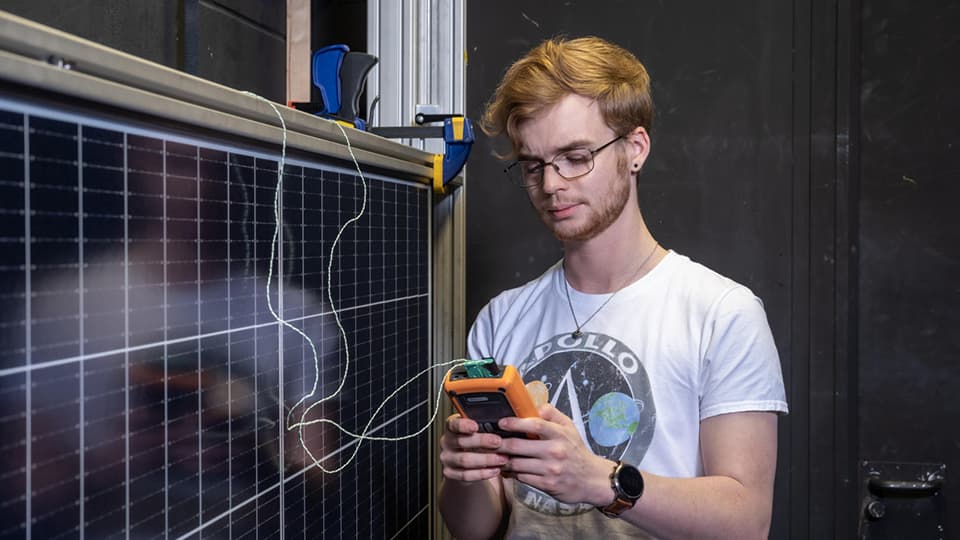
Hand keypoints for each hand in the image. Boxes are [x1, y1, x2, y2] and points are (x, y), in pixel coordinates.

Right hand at [440, 414, 508, 482]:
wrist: (468, 463)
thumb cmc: (476, 443)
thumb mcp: (479, 432)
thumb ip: (485, 428)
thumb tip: (503, 425)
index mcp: (452, 428)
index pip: (453, 424)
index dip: (464, 425)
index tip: (476, 426)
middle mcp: (446, 443)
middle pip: (461, 442)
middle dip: (482, 442)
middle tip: (498, 442)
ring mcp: (447, 459)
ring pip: (465, 460)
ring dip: (486, 459)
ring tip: (502, 458)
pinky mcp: (450, 473)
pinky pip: (466, 475)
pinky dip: (483, 473)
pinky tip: (495, 470)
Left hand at [497, 404, 613, 506]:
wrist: (592, 480)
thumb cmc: (577, 452)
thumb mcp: (570, 428)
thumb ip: (552, 414)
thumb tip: (535, 403)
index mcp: (560, 434)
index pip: (535, 424)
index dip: (515, 423)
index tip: (501, 422)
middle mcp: (555, 451)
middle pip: (519, 446)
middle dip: (501, 444)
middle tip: (490, 441)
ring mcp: (551, 469)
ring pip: (517, 464)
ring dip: (503, 460)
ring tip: (495, 455)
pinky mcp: (547, 484)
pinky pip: (522, 477)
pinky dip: (512, 473)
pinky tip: (507, 469)